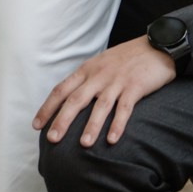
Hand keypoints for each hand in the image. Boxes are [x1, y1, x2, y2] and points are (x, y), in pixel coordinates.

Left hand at [36, 36, 177, 147]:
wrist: (156, 46)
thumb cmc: (127, 58)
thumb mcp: (101, 63)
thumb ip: (87, 80)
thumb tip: (71, 100)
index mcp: (87, 70)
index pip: (61, 89)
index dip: (48, 108)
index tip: (36, 125)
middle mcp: (98, 75)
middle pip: (76, 99)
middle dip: (62, 120)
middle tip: (52, 140)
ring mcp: (117, 81)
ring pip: (100, 106)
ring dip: (91, 126)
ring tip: (84, 145)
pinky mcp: (135, 87)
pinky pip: (124, 108)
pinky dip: (118, 124)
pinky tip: (112, 140)